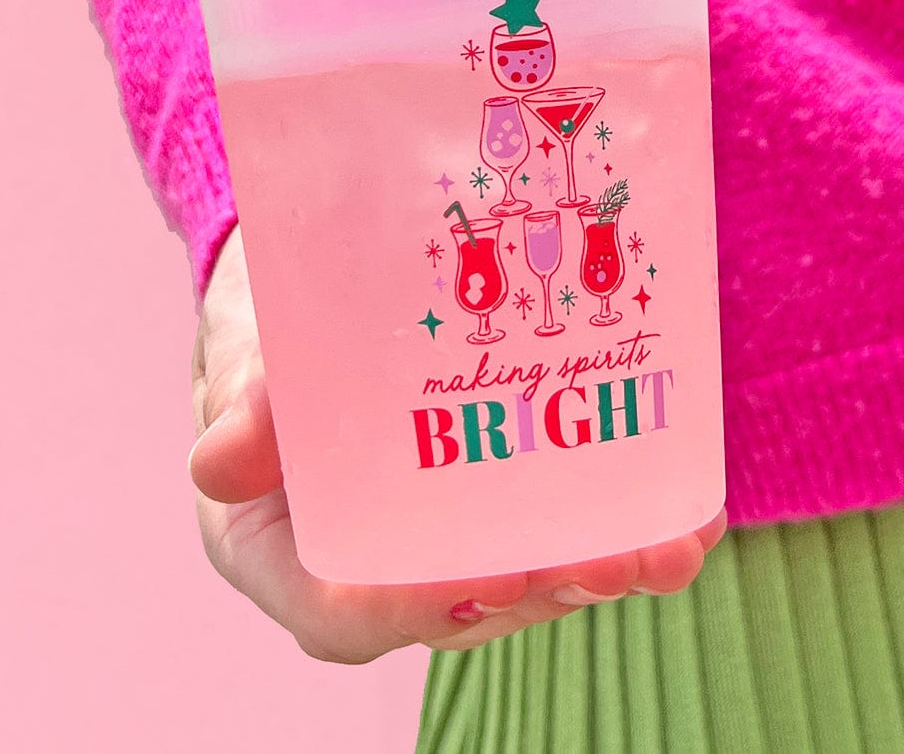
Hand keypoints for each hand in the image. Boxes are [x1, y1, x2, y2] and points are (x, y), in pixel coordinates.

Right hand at [189, 224, 727, 661]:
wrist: (308, 291)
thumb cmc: (267, 326)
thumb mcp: (247, 342)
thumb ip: (245, 390)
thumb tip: (217, 460)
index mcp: (282, 544)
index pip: (340, 613)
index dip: (416, 607)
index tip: (492, 572)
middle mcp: (365, 558)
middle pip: (454, 604)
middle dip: (540, 591)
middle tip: (609, 561)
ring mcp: (433, 535)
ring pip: (517, 576)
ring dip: (598, 569)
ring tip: (669, 547)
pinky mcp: (487, 499)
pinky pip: (551, 526)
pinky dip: (619, 524)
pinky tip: (685, 507)